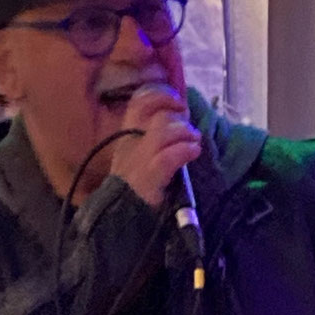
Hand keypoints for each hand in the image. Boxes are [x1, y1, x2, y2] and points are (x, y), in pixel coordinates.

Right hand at [112, 83, 200, 208]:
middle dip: (179, 117)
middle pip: (156, 115)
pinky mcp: (148, 179)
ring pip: (163, 132)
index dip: (160, 95)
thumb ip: (154, 135)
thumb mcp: (139, 156)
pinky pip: (168, 157)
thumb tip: (181, 115)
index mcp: (127, 135)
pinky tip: (193, 151)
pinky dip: (185, 150)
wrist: (121, 218)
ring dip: (185, 132)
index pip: (139, 102)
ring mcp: (137, 162)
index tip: (177, 102)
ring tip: (193, 141)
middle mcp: (130, 144)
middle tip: (189, 129)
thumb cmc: (137, 186)